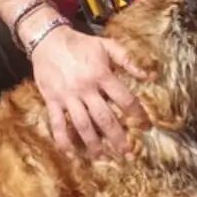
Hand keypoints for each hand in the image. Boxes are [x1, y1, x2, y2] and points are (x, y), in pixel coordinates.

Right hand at [25, 17, 148, 156]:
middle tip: (128, 153)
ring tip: (103, 157)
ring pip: (83, 125)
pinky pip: (57, 124)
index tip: (147, 127)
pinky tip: (71, 155)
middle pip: (104, 118)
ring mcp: (67, 96)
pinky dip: (63, 141)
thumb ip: (127, 59)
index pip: (125, 99)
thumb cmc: (79, 43)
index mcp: (101, 74)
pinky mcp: (52, 100)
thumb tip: (150, 76)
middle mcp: (85, 88)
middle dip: (118, 137)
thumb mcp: (106, 45)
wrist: (47, 39)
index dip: (138, 114)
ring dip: (94, 143)